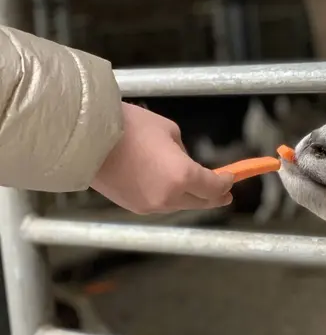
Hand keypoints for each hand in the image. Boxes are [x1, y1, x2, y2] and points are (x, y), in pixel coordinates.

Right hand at [91, 102, 233, 213]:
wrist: (85, 139)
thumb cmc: (128, 127)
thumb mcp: (168, 131)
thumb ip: (183, 153)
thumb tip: (185, 163)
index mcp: (183, 176)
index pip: (213, 186)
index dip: (225, 183)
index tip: (232, 179)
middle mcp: (170, 197)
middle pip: (200, 202)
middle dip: (214, 197)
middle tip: (224, 194)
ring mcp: (151, 206)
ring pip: (180, 204)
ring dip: (191, 197)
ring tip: (197, 188)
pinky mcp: (134, 207)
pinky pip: (160, 204)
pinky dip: (170, 197)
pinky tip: (170, 188)